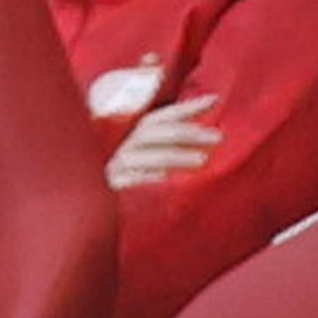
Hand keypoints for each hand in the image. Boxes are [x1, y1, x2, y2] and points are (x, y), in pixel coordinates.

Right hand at [104, 92, 226, 187]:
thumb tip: (211, 135)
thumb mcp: (155, 166)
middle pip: (151, 133)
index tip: (214, 99)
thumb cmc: (139, 191)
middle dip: (186, 132)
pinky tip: (164, 178)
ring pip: (141, 156)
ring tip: (202, 160)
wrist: (99, 218)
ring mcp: (114, 170)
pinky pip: (124, 182)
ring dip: (173, 156)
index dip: (185, 108)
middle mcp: (124, 151)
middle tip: (218, 137)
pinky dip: (142, 178)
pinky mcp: (108, 192)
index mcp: (135, 142)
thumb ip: (175, 151)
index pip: (160, 118)